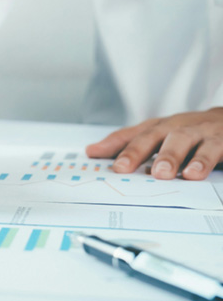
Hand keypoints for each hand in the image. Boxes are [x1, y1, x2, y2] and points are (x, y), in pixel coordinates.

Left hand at [86, 108, 222, 179]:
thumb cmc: (190, 131)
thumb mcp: (159, 134)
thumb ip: (127, 143)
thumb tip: (92, 151)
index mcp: (161, 126)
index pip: (133, 134)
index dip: (114, 144)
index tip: (94, 155)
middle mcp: (178, 127)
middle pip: (155, 135)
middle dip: (137, 151)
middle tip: (123, 167)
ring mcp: (201, 132)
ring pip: (183, 140)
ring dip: (171, 155)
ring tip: (161, 172)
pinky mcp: (222, 141)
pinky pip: (214, 150)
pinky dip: (204, 160)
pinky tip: (194, 173)